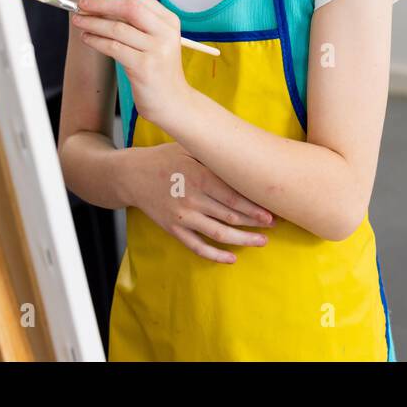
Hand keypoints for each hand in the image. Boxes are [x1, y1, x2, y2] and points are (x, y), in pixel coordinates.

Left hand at [72, 0, 191, 128]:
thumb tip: (102, 7)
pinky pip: (113, 47)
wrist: (173, 103)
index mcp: (169, 21)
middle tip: (81, 6)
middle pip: (129, 6)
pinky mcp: (145, 67)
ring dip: (93, 23)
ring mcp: (156, 49)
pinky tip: (88, 38)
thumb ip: (136, 24)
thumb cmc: (159, 71)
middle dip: (100, 4)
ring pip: (117, 28)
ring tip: (79, 22)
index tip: (94, 1)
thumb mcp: (155, 41)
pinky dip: (96, 40)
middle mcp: (165, 32)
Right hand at [125, 142, 274, 263]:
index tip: (273, 211)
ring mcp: (182, 217)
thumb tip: (245, 154)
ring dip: (243, 240)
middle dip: (256, 222)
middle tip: (275, 225)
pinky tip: (232, 259)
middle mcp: (192, 198)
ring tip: (262, 241)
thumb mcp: (187, 147)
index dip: (255, 206)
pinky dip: (216, 255)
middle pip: (231, 215)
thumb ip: (213, 154)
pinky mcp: (174, 229)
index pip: (233, 195)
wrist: (131, 175)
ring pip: (219, 234)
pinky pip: (197, 247)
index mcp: (198, 175)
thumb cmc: (164, 158)